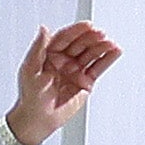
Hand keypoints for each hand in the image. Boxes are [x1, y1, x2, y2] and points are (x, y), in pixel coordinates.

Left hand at [7, 18, 120, 144]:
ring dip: (102, 47)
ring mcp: (76, 70)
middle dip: (92, 38)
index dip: (76, 30)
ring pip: (92, 54)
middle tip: (101, 34)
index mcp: (49, 55)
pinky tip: (115, 51)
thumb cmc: (30, 96)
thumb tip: (44, 29)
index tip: (88, 25)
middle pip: (81, 44)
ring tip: (110, 43)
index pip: (65, 38)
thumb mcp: (30, 69)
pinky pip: (99, 67)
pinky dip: (108, 59)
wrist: (38, 119)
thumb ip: (38, 48)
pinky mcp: (85, 81)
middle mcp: (64, 60)